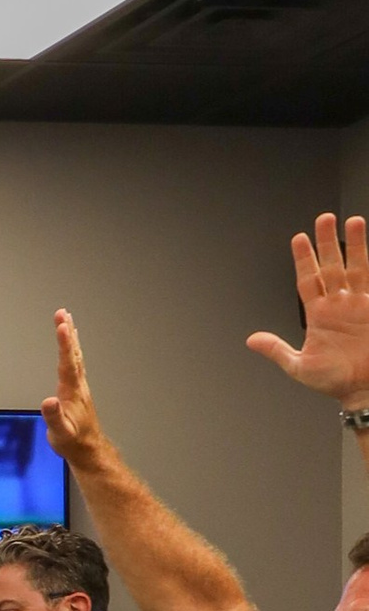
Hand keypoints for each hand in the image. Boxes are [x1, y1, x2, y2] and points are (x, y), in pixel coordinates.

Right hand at [41, 306, 105, 467]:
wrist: (87, 448)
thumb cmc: (73, 441)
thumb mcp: (61, 433)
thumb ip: (54, 417)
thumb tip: (48, 401)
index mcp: (72, 391)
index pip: (67, 363)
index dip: (64, 344)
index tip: (62, 326)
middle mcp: (77, 384)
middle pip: (72, 354)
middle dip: (67, 333)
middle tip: (62, 313)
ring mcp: (78, 385)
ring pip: (75, 356)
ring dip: (70, 337)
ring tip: (66, 320)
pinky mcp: (77, 388)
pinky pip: (74, 362)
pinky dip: (71, 349)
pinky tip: (71, 344)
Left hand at [246, 210, 368, 405]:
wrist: (363, 391)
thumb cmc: (334, 382)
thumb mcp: (299, 367)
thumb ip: (277, 350)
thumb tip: (251, 340)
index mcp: (319, 315)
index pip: (309, 279)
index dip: (304, 259)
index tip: (299, 238)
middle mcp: (339, 305)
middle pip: (332, 265)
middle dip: (328, 242)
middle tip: (324, 219)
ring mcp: (359, 304)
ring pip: (356, 267)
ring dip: (355, 245)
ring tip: (353, 221)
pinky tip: (368, 246)